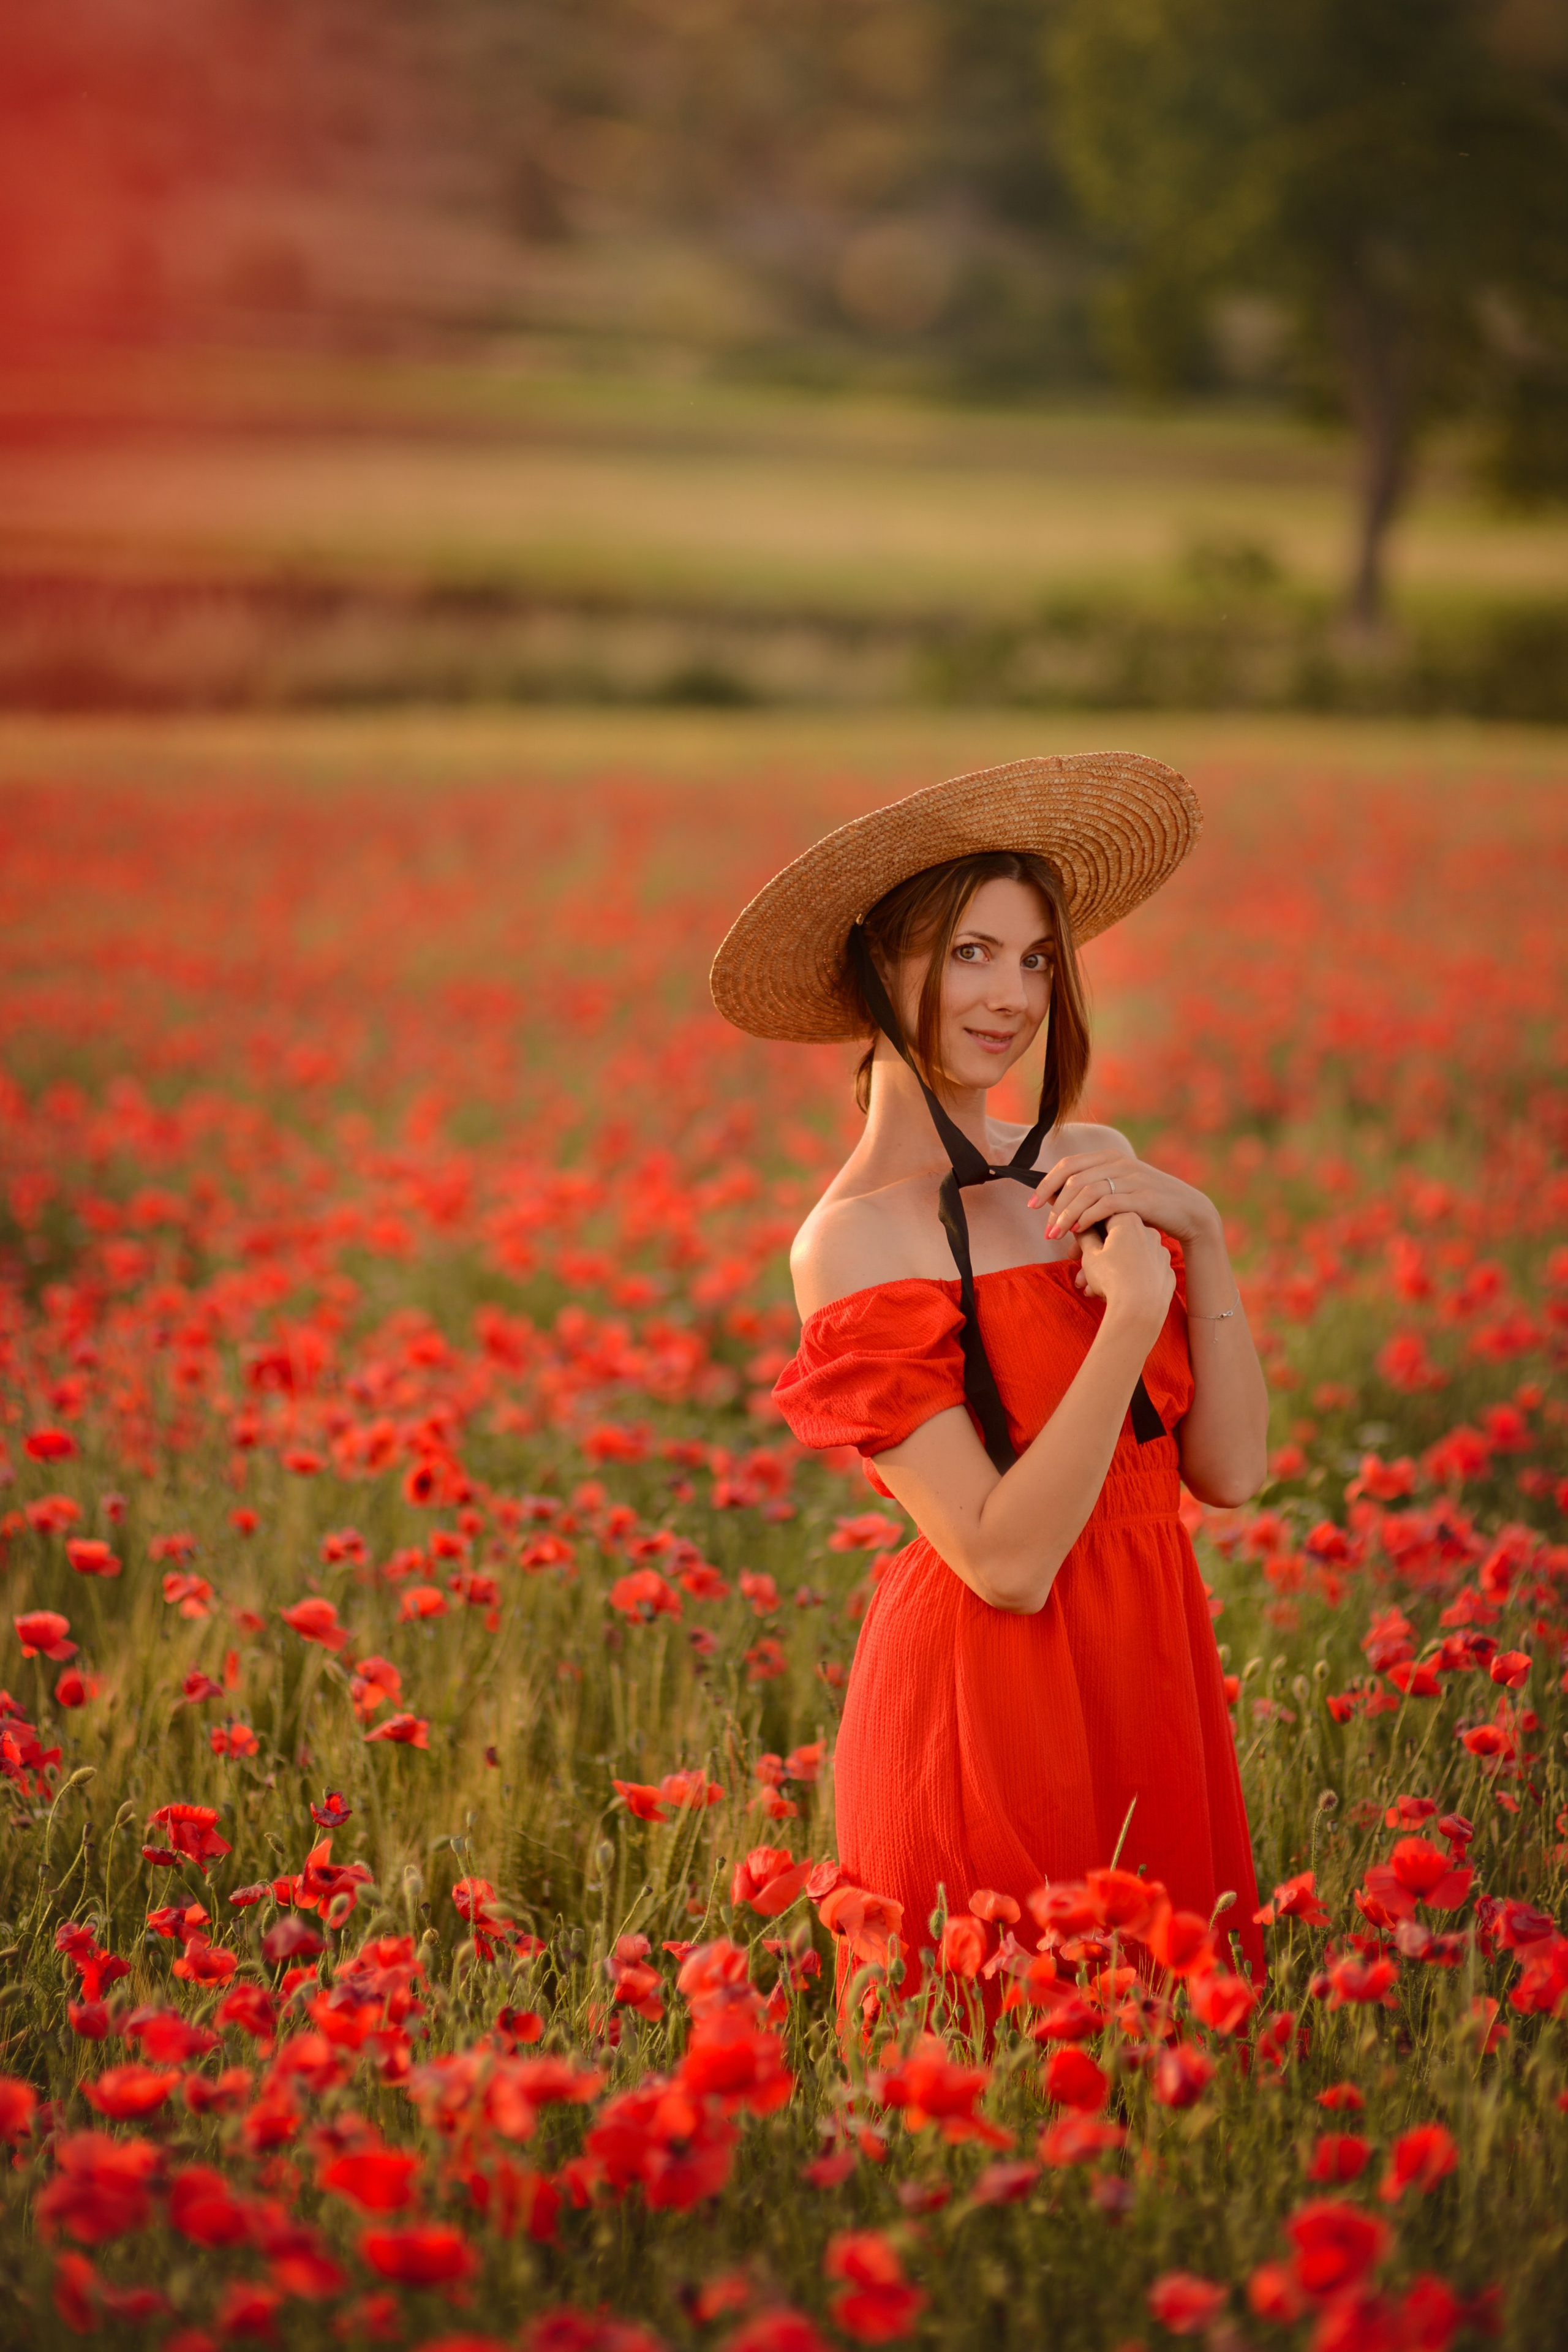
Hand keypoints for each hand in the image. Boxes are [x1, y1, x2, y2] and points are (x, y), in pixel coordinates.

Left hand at [1029, 1149, 1219, 1247]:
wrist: (1190, 1212)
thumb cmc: (1149, 1209)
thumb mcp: (1119, 1199)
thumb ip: (1092, 1205)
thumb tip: (1062, 1228)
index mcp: (1110, 1158)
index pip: (1068, 1164)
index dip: (1046, 1183)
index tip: (1031, 1205)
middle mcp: (1119, 1163)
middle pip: (1073, 1179)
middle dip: (1053, 1206)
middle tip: (1045, 1231)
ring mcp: (1131, 1177)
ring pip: (1086, 1192)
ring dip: (1066, 1215)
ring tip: (1056, 1236)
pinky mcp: (1142, 1196)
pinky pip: (1106, 1203)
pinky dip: (1088, 1216)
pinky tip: (1079, 1230)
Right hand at [1075, 1213, 1174, 1337]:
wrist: (1140, 1309)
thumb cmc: (1111, 1277)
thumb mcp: (1090, 1255)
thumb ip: (1085, 1237)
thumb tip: (1082, 1228)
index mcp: (1129, 1221)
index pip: (1103, 1220)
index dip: (1086, 1236)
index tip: (1076, 1251)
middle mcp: (1149, 1233)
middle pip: (1117, 1242)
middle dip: (1096, 1260)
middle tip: (1080, 1277)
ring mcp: (1161, 1254)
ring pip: (1129, 1259)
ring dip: (1110, 1273)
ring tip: (1093, 1291)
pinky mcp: (1166, 1273)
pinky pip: (1143, 1273)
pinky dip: (1130, 1280)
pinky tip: (1116, 1295)